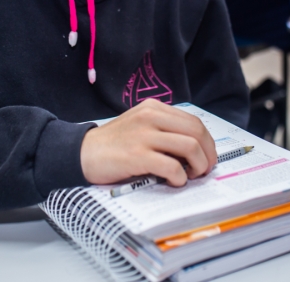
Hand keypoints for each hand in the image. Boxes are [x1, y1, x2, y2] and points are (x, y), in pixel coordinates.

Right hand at [80, 100, 217, 186]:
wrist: (82, 152)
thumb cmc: (113, 143)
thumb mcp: (139, 125)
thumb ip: (163, 129)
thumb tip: (194, 148)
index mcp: (153, 108)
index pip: (193, 121)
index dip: (207, 141)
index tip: (208, 156)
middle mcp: (150, 117)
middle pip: (196, 132)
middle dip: (207, 153)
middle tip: (205, 169)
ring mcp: (143, 135)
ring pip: (189, 147)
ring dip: (198, 166)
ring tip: (192, 176)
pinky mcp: (137, 155)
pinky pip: (171, 166)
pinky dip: (180, 177)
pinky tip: (175, 181)